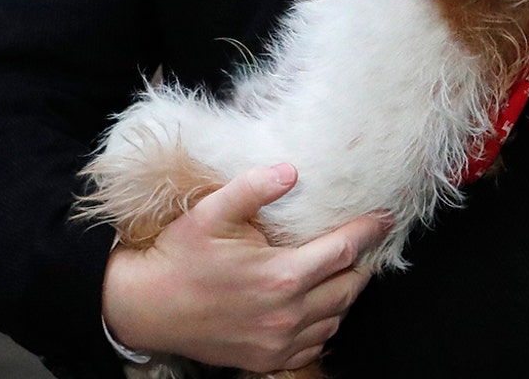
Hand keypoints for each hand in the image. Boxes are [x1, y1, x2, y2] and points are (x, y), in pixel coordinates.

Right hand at [101, 163, 390, 372]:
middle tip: (364, 242)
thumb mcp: (212, 212)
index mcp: (281, 275)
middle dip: (363, 262)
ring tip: (342, 268)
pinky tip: (316, 302)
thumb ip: (253, 188)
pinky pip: (317, 343)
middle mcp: (287, 313)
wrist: (144, 308)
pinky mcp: (268, 358)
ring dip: (345, 292)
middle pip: (351, 287)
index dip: (369, 231)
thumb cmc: (179, 257)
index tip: (384, 217)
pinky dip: (325, 322)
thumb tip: (290, 171)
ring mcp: (279, 341)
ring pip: (337, 317)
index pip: (345, 251)